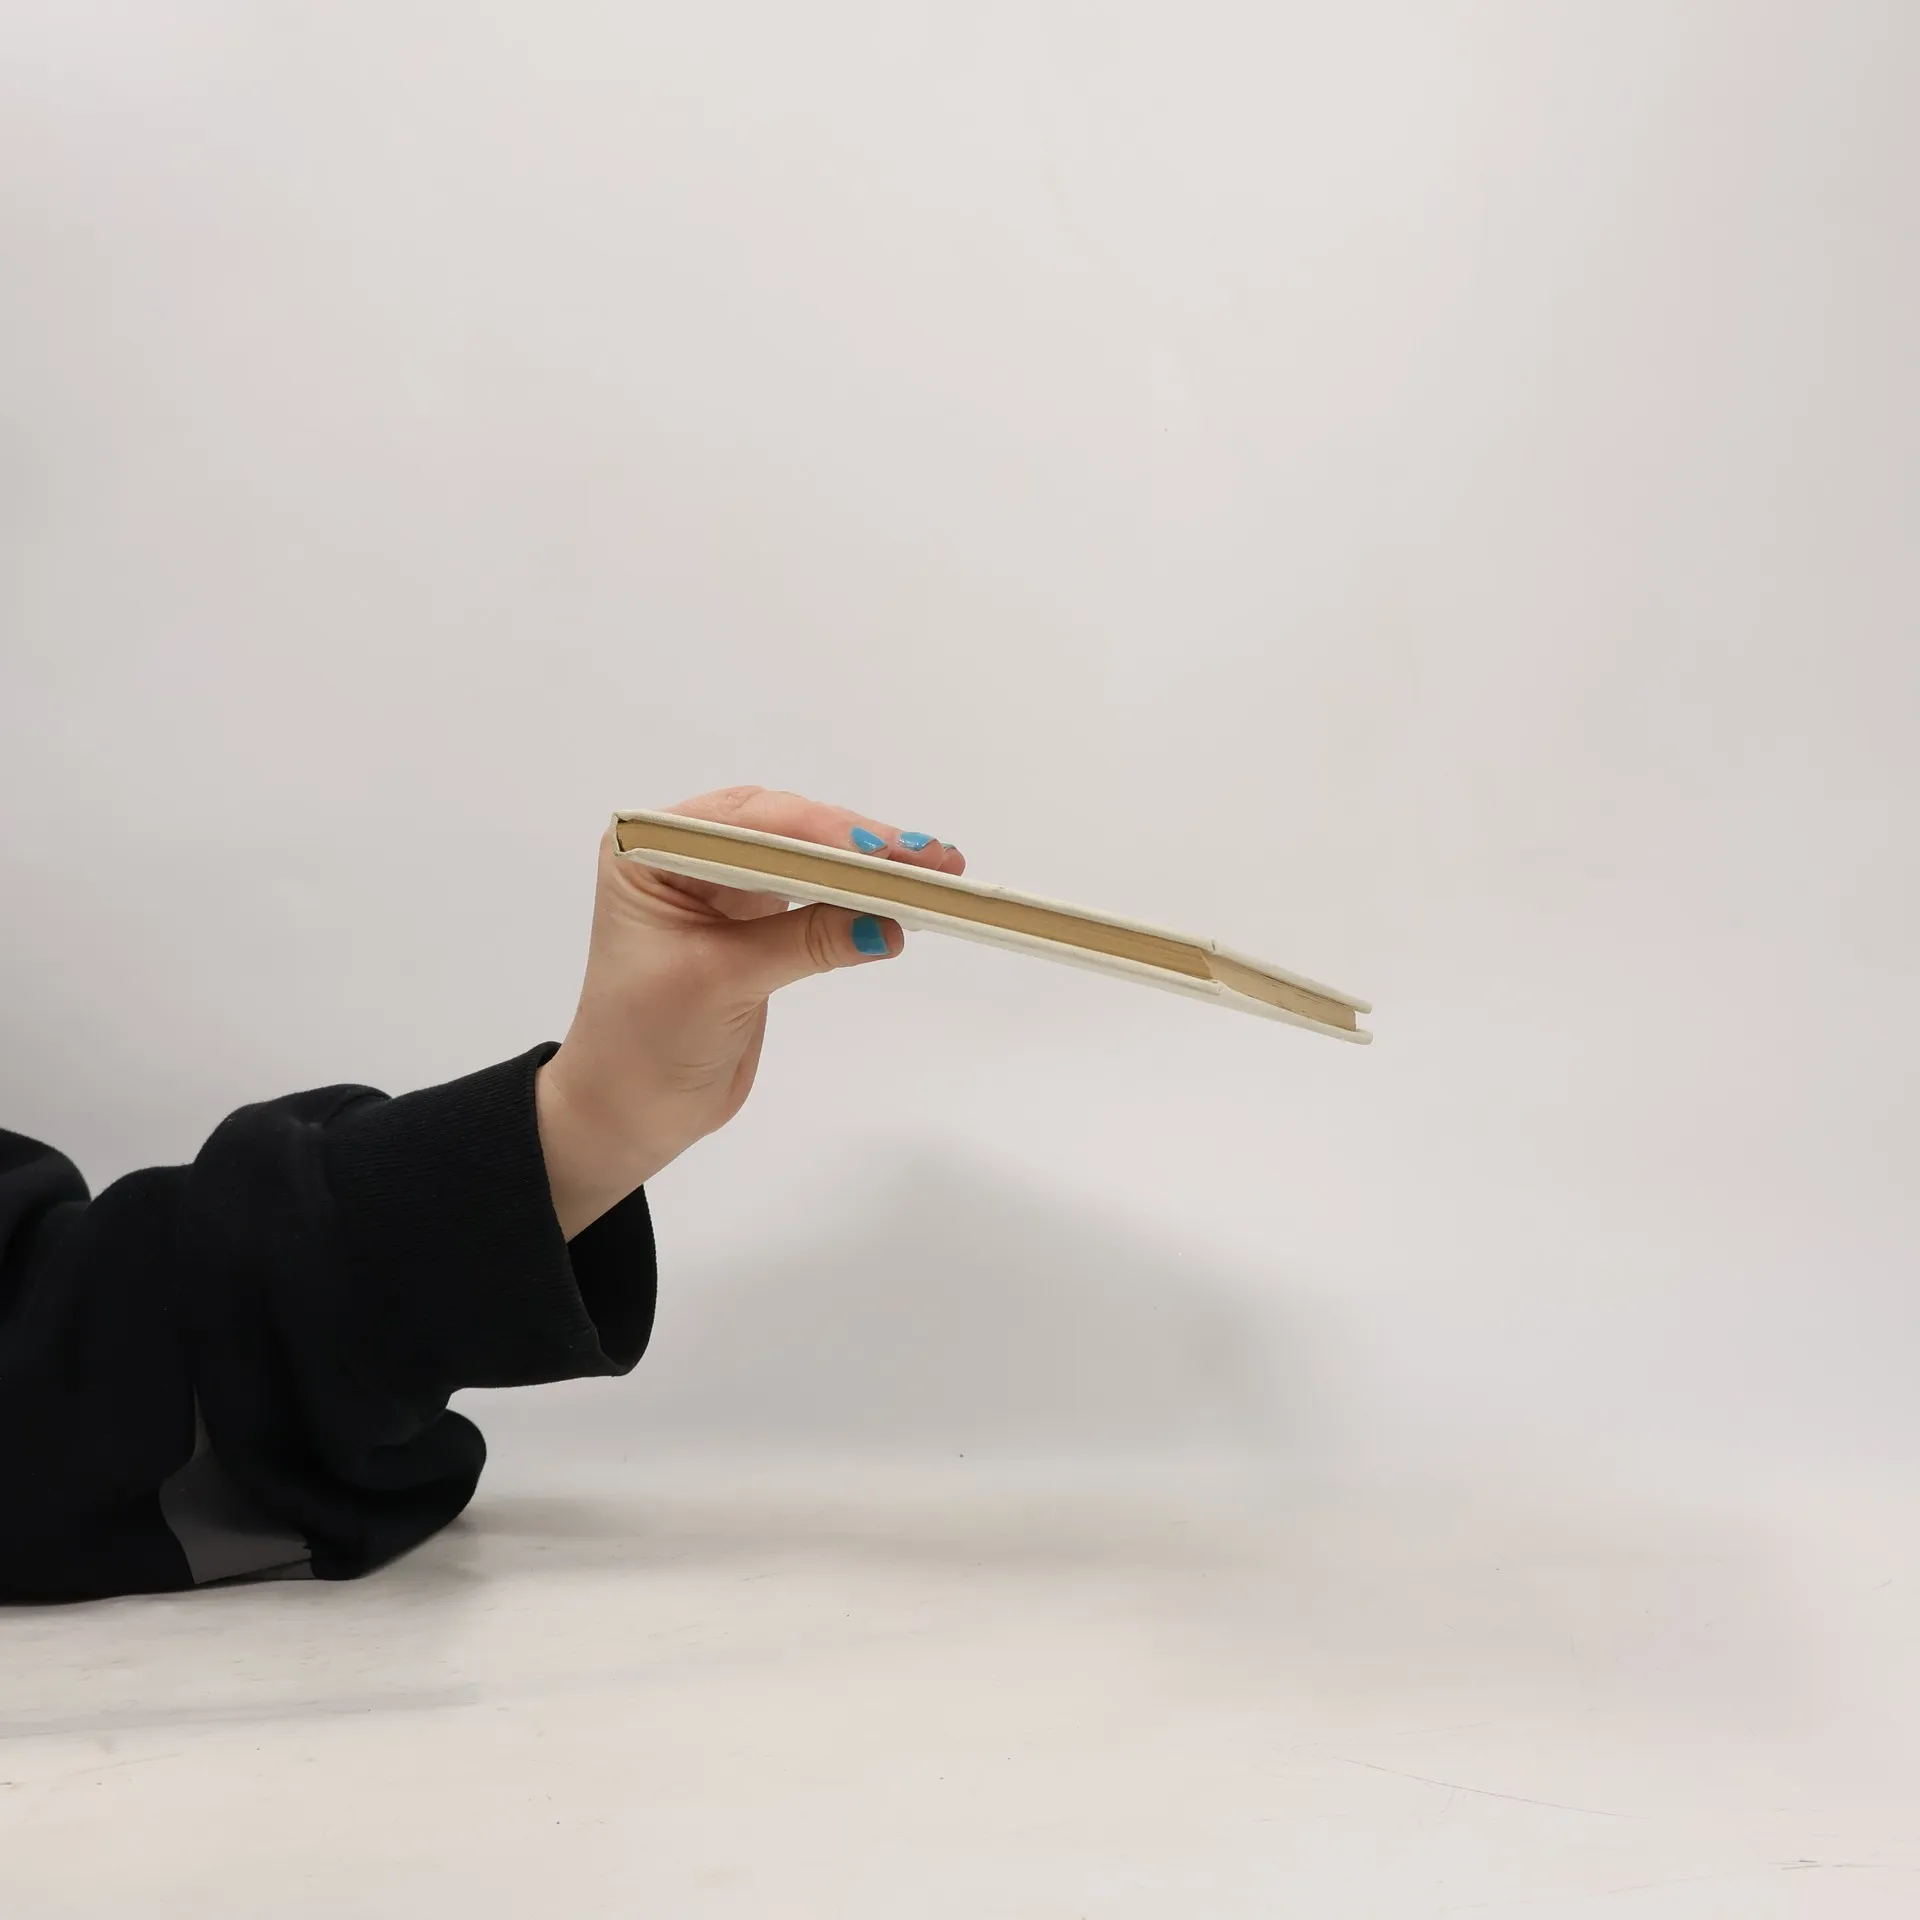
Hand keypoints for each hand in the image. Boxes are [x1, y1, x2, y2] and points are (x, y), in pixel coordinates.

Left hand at [534, 786, 964, 1236]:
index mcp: (650, 851)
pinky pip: (817, 891)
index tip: (877, 849)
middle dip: (854, 842)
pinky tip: (902, 895)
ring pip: (807, 853)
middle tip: (923, 855)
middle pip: (784, 827)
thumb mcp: (723, 983)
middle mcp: (686, 853)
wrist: (633, 1109)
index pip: (746, 823)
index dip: (816, 830)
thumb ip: (804, 943)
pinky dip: (858, 894)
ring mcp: (724, 884)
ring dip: (868, 863)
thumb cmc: (645, 1044)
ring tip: (934, 868)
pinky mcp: (757, 918)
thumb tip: (886, 924)